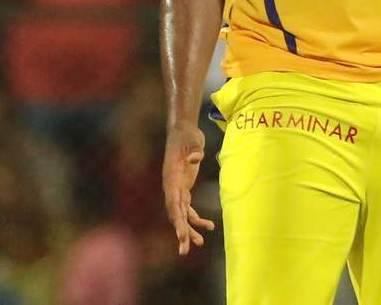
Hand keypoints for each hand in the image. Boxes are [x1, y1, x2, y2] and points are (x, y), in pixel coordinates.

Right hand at [162, 124, 214, 254]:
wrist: (183, 131)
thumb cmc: (187, 136)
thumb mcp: (192, 142)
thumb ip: (194, 152)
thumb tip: (196, 159)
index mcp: (171, 179)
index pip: (173, 203)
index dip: (177, 219)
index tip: (180, 233)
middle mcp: (172, 187)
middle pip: (176, 214)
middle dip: (181, 232)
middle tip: (184, 250)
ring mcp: (177, 188)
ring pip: (182, 214)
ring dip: (189, 229)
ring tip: (200, 243)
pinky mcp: (184, 187)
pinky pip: (189, 208)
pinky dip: (197, 218)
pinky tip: (209, 226)